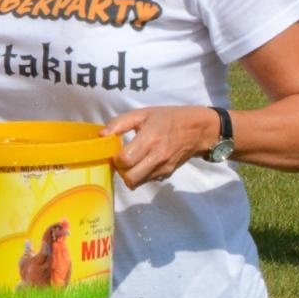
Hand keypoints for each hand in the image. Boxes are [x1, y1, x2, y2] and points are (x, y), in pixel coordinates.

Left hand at [99, 105, 217, 189]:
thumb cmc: (168, 118)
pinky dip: (141, 176)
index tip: (116, 151)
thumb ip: (120, 123)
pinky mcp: (166, 174)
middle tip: (122, 160)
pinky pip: (147, 181)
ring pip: (137, 183)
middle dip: (121, 171)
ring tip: (131, 162)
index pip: (125, 160)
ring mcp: (163, 168)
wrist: (197, 130)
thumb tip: (101, 135)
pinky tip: (143, 163)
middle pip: (129, 178)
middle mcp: (157, 157)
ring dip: (130, 175)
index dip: (116, 158)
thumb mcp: (143, 114)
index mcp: (150, 139)